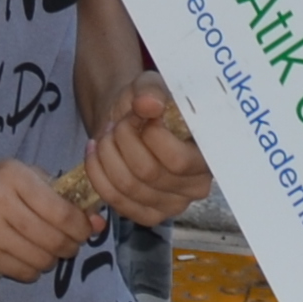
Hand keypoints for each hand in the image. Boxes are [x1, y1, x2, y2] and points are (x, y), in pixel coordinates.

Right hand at [0, 157, 98, 281]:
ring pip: (42, 259)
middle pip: (56, 239)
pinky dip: (31, 270)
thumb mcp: (11, 173)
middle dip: (69, 246)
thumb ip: (52, 192)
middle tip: (67, 243)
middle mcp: (1, 200)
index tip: (87, 230)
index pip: (64, 213)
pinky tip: (22, 257)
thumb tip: (95, 220)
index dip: (83, 227)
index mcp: (13, 175)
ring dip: (49, 260)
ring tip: (41, 249)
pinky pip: (23, 272)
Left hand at [86, 77, 212, 228]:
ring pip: (127, 186)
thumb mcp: (150, 85)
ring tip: (105, 134)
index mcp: (207, 156)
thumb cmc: (147, 105)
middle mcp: (196, 188)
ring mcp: (171, 206)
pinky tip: (94, 152)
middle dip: (123, 140)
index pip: (177, 160)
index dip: (150, 134)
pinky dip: (97, 172)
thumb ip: (151, 91)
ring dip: (107, 154)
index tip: (139, 111)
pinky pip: (115, 200)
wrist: (130, 121)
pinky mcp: (147, 216)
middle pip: (147, 173)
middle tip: (117, 122)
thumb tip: (148, 104)